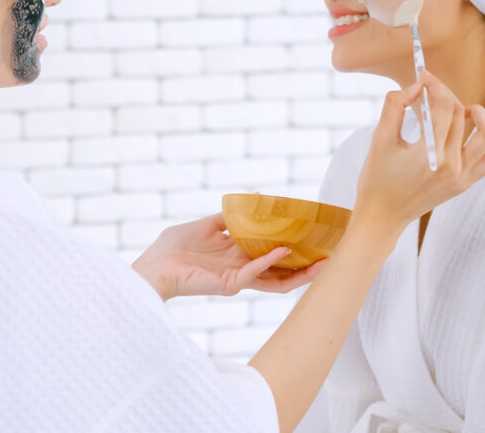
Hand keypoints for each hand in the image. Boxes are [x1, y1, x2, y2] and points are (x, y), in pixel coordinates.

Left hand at [131, 213, 325, 300]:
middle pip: (282, 273)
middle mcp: (242, 270)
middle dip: (307, 267)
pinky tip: (283, 249)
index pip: (273, 258)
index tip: (314, 241)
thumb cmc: (174, 248)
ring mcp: (237, 280)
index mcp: (238, 258)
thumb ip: (230, 217)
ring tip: (321, 261)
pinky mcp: (227, 285)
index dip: (294, 251)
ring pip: (275, 279)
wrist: (153, 265)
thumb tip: (253, 200)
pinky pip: (253, 273)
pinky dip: (269, 262)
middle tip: (330, 256)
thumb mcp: (207, 225)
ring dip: (299, 271)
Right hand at [352, 70, 484, 255]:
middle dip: (445, 95)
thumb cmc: (376, 180)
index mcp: (430, 154)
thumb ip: (395, 107)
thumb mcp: (379, 139)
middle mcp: (452, 165)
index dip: (434, 86)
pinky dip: (483, 144)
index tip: (423, 77)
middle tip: (428, 91)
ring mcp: (462, 176)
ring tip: (464, 110)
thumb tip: (415, 86)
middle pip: (459, 115)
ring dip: (478, 116)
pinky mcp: (465, 184)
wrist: (381, 216)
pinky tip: (464, 138)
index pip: (443, 106)